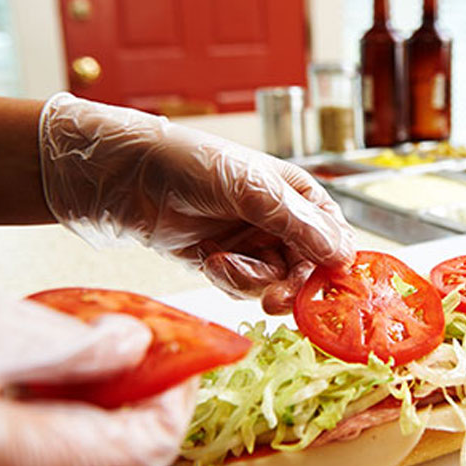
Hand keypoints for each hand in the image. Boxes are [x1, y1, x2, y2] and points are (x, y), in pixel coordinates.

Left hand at [39, 93, 355, 313]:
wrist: (122, 178)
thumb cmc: (187, 164)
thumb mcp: (250, 189)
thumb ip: (298, 224)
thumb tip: (343, 255)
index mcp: (296, 194)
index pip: (333, 235)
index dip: (334, 263)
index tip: (328, 288)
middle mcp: (279, 220)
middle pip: (307, 268)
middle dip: (291, 285)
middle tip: (276, 301)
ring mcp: (251, 243)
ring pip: (276, 282)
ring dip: (252, 280)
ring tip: (223, 263)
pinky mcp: (223, 263)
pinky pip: (244, 287)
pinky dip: (230, 280)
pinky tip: (210, 260)